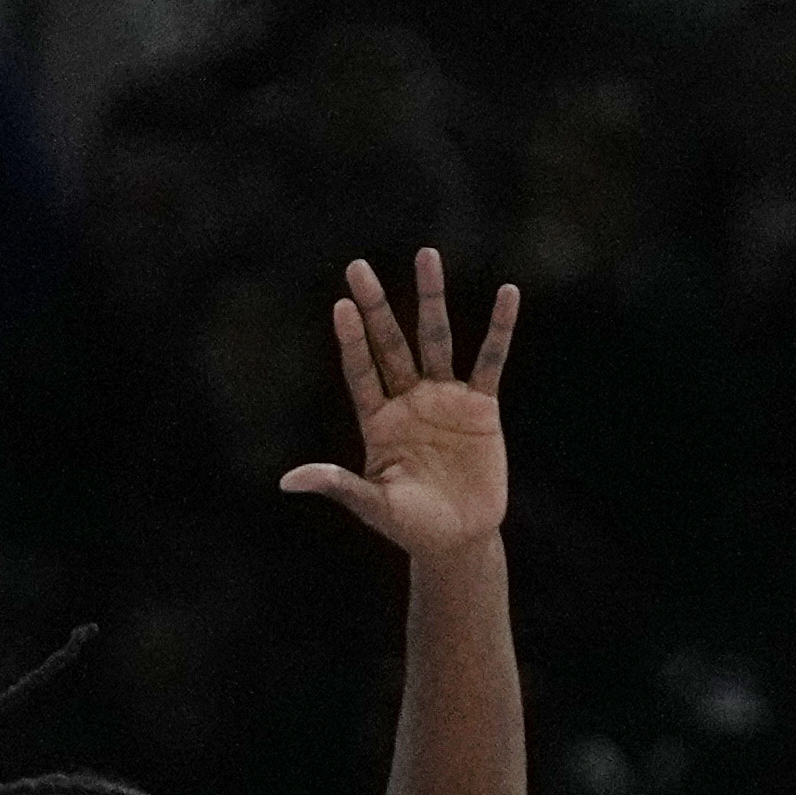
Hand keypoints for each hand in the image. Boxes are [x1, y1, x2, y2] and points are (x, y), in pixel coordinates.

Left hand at [273, 250, 517, 560]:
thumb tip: (288, 481)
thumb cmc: (410, 525)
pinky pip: (491, 360)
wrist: (458, 539)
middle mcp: (407, 400)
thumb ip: (339, 485)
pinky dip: (500, 329)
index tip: (342, 307)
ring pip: (437, 339)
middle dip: (376, 306)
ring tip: (426, 255)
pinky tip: (507, 294)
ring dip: (431, 298)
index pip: (361, 372)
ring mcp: (444, 398)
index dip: (352, 341)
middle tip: (357, 266)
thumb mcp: (374, 505)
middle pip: (390, 343)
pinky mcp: (481, 406)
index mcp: (377, 421)